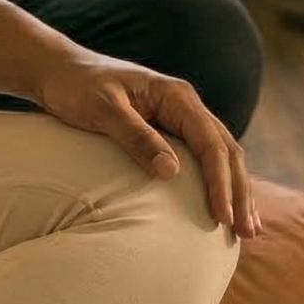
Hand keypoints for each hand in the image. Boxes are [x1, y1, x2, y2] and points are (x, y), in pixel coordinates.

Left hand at [30, 51, 261, 239]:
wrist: (58, 70)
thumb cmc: (76, 87)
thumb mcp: (102, 109)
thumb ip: (135, 136)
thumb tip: (171, 172)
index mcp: (176, 96)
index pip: (211, 142)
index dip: (220, 181)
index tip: (222, 216)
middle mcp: (185, 104)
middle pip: (226, 150)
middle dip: (239, 192)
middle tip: (246, 232)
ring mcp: (180, 116)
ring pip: (220, 155)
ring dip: (235, 190)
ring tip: (245, 229)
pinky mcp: (169, 129)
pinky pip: (203, 157)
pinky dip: (217, 182)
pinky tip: (222, 206)